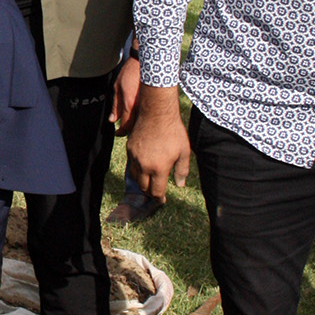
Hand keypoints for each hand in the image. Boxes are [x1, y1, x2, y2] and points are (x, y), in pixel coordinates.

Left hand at [109, 55, 140, 135]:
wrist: (146, 63)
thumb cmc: (129, 73)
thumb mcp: (117, 88)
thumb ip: (116, 106)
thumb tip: (113, 120)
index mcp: (129, 105)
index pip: (126, 126)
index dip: (120, 132)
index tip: (117, 133)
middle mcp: (140, 107)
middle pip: (135, 127)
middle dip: (128, 131)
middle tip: (122, 130)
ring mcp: (148, 105)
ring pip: (142, 121)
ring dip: (135, 125)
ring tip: (128, 123)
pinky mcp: (153, 102)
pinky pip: (147, 114)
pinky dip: (141, 117)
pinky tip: (137, 114)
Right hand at [126, 85, 190, 201]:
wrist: (157, 113)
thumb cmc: (173, 131)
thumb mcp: (184, 151)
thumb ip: (182, 170)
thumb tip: (179, 185)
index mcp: (159, 168)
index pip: (156, 191)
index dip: (160, 199)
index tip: (163, 201)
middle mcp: (144, 166)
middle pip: (143, 187)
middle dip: (150, 193)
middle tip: (156, 193)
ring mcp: (135, 157)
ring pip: (135, 177)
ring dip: (142, 182)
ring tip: (149, 182)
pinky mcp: (129, 148)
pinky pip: (131, 164)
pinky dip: (137, 170)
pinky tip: (144, 167)